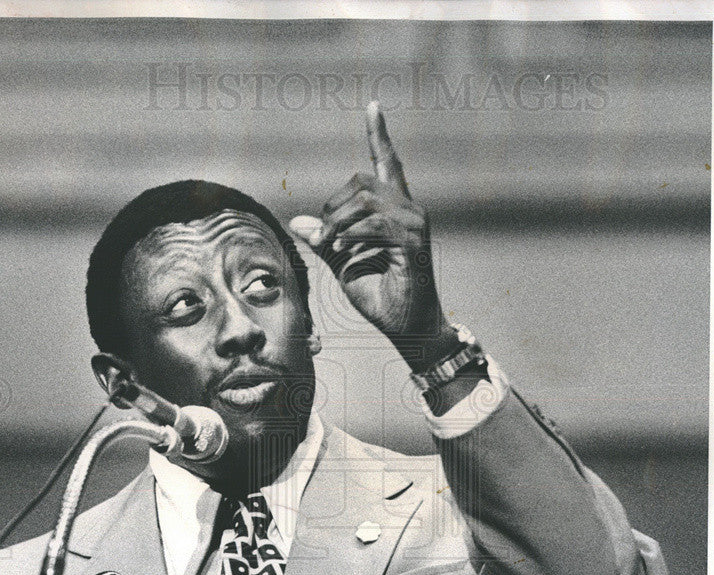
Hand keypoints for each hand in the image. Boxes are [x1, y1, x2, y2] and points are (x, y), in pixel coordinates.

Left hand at [290, 102, 455, 371]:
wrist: (407, 328)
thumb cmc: (380, 297)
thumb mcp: (343, 264)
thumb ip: (325, 240)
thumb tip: (298, 222)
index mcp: (396, 211)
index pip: (388, 163)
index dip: (378, 135)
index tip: (373, 106)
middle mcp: (410, 210)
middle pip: (362, 182)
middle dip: (334, 207)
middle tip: (325, 239)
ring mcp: (415, 224)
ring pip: (366, 201)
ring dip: (338, 225)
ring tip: (333, 249)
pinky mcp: (414, 243)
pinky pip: (375, 225)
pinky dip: (352, 236)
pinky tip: (344, 252)